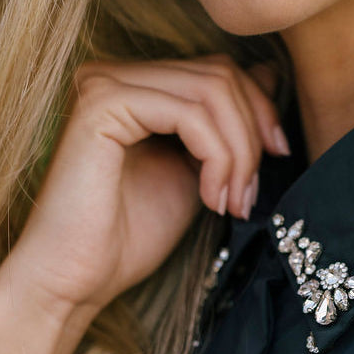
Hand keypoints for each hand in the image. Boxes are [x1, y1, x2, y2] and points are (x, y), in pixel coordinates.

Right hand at [0, 54, 288, 321]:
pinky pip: (189, 113)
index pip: (217, 70)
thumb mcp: (197, 170)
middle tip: (250, 193)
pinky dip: (217, 156)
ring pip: (211, 90)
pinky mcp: (102, 105)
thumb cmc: (129, 236)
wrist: (75, 283)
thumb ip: (224, 125)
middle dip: (252, 133)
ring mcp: (104, 84)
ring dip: (239, 151)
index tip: (278, 157)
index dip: (259, 110)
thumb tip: (269, 74)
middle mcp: (113, 74)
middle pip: (219, 74)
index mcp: (133, 84)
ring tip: (233, 202)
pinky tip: (211, 198)